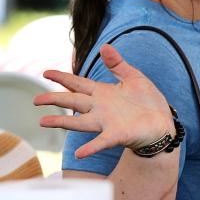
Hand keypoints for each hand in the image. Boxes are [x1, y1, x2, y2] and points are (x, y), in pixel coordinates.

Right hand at [38, 44, 174, 158]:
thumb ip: (117, 64)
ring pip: (80, 122)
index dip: (62, 78)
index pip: (78, 83)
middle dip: (54, 99)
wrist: (163, 122)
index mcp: (103, 92)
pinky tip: (80, 153)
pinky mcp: (118, 135)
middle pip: (73, 101)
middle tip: (36, 99)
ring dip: (62, 122)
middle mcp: (100, 108)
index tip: (46, 72)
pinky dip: (90, 147)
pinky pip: (101, 142)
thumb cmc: (147, 101)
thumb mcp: (134, 77)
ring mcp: (107, 122)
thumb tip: (104, 46)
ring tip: (43, 122)